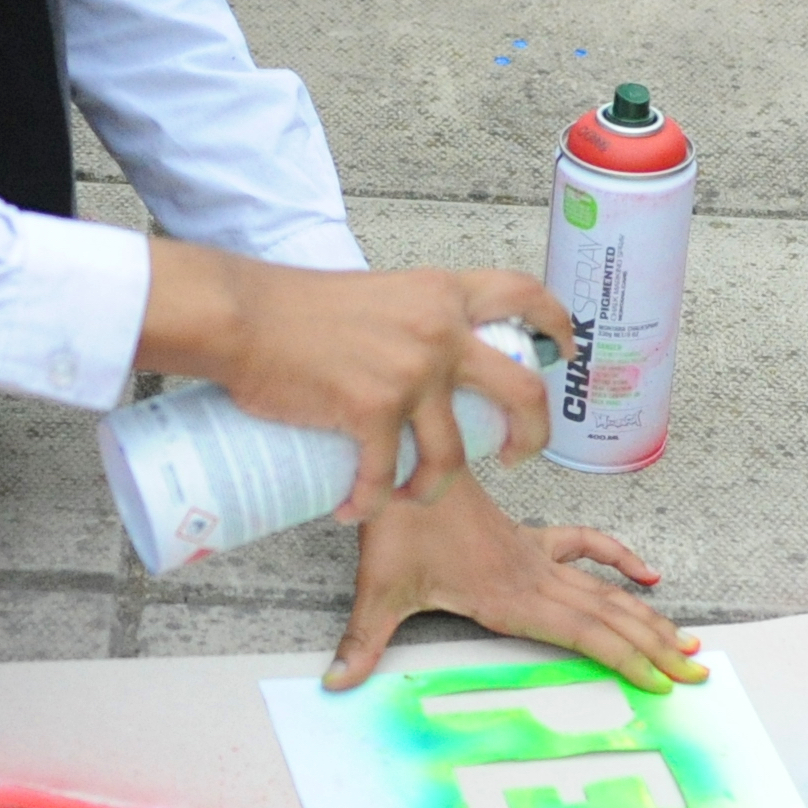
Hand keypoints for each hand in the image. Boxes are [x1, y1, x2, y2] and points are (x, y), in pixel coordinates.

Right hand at [137, 243, 572, 518]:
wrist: (242, 317)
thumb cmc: (294, 310)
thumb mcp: (380, 297)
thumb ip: (415, 322)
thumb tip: (431, 360)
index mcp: (443, 296)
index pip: (523, 296)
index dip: (557, 324)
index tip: (565, 352)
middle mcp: (439, 331)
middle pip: (522, 392)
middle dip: (533, 437)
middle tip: (516, 457)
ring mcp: (410, 372)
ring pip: (453, 454)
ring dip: (436, 487)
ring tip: (416, 495)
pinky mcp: (372, 409)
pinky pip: (387, 476)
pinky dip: (370, 502)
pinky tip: (354, 511)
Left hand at [337, 470, 704, 689]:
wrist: (402, 459)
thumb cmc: (395, 525)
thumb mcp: (377, 590)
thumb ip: (362, 642)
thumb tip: (333, 685)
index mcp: (509, 595)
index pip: (582, 633)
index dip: (625, 658)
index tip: (662, 681)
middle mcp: (532, 578)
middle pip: (609, 616)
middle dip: (655, 647)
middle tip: (698, 672)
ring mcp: (535, 557)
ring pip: (605, 591)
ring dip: (648, 617)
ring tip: (689, 642)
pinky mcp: (528, 540)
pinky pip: (585, 547)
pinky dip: (618, 558)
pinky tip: (647, 575)